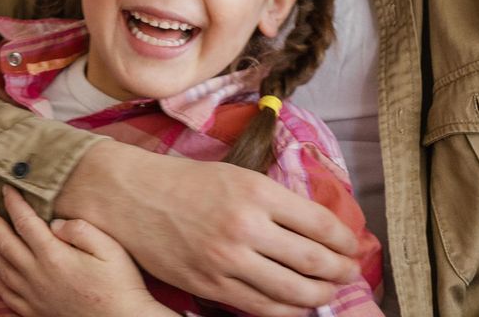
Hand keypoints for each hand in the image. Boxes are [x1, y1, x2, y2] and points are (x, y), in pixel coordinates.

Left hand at [0, 188, 173, 316]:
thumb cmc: (120, 286)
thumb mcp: (109, 248)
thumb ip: (80, 229)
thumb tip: (54, 224)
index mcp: (53, 256)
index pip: (24, 222)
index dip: (13, 203)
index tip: (6, 188)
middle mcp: (37, 276)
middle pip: (4, 243)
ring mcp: (35, 296)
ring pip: (1, 269)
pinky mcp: (37, 313)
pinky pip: (9, 297)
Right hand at [56, 141, 359, 316]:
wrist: (127, 195)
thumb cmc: (182, 181)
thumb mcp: (234, 175)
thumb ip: (273, 201)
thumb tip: (316, 229)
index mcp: (255, 191)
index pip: (321, 224)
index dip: (345, 240)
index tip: (351, 246)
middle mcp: (245, 226)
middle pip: (315, 261)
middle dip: (340, 272)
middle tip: (347, 272)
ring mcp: (227, 259)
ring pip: (294, 291)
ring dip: (321, 295)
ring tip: (326, 292)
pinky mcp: (210, 283)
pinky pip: (262, 307)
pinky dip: (288, 311)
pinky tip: (296, 305)